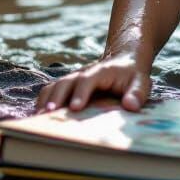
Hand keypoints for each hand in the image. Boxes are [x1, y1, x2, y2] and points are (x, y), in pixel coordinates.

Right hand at [34, 53, 150, 113]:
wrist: (124, 61)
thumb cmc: (132, 75)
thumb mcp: (141, 81)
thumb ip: (137, 93)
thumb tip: (130, 106)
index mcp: (101, 71)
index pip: (88, 79)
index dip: (80, 92)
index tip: (75, 108)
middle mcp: (83, 73)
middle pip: (65, 82)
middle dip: (56, 98)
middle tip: (48, 114)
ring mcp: (73, 79)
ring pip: (55, 86)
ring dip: (46, 101)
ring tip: (38, 118)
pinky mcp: (68, 86)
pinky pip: (51, 92)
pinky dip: (43, 102)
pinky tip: (38, 118)